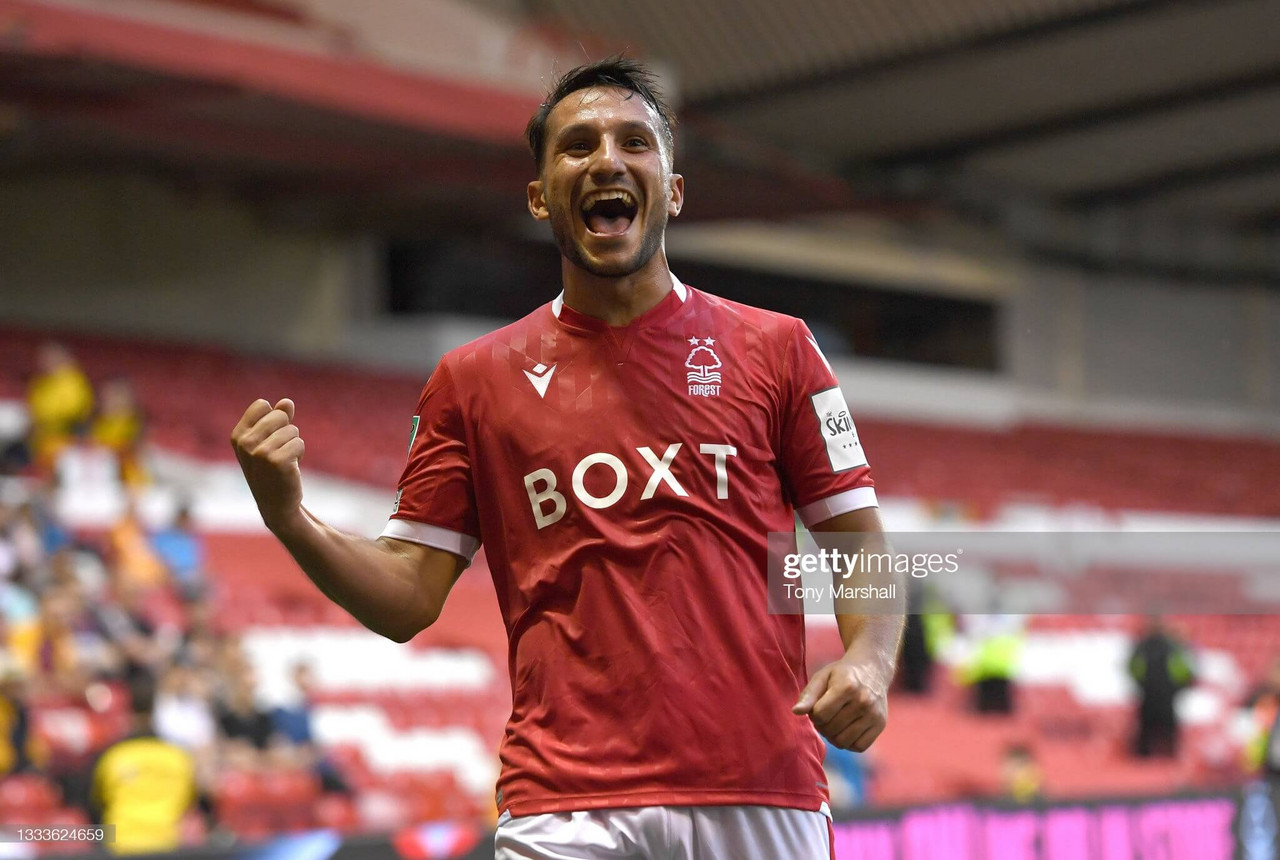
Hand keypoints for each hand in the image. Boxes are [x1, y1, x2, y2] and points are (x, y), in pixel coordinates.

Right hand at [230, 398, 304, 532]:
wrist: (276, 503)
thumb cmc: (272, 470)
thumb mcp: (268, 441)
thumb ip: (277, 419)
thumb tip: (287, 402)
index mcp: (238, 435)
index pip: (262, 405)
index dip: (274, 418)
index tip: (269, 438)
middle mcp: (245, 442)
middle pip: (280, 416)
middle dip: (286, 432)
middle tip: (279, 452)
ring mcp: (259, 452)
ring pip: (293, 430)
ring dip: (294, 445)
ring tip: (283, 462)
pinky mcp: (277, 461)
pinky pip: (299, 443)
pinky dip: (299, 455)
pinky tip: (289, 469)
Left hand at [792, 657, 888, 750]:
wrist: (872, 669)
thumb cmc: (841, 674)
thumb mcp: (822, 677)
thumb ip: (808, 695)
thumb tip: (796, 712)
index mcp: (847, 686)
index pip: (820, 714)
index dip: (813, 714)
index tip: (816, 707)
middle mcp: (863, 701)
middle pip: (831, 729)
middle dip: (822, 726)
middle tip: (824, 716)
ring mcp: (874, 714)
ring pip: (843, 742)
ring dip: (833, 737)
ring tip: (833, 723)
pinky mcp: (881, 724)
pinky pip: (859, 746)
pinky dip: (848, 743)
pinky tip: (846, 730)